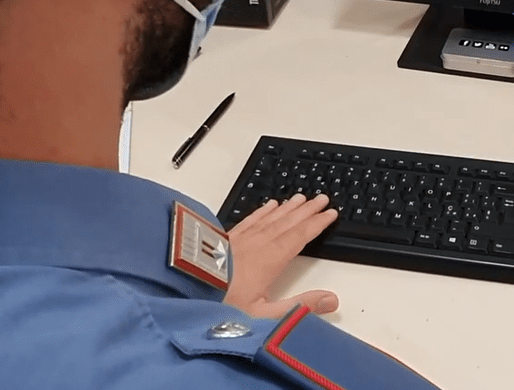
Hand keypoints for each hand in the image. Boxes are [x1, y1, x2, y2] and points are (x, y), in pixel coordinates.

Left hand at [223, 193, 339, 317]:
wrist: (182, 291)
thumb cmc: (220, 304)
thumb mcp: (264, 314)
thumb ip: (298, 306)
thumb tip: (331, 300)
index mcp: (270, 260)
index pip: (300, 236)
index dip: (317, 224)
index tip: (330, 213)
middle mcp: (257, 244)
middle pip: (287, 222)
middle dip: (307, 210)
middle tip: (321, 198)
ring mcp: (240, 239)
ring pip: (270, 218)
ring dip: (288, 207)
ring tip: (301, 198)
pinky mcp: (225, 239)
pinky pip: (249, 219)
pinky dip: (261, 211)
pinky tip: (268, 206)